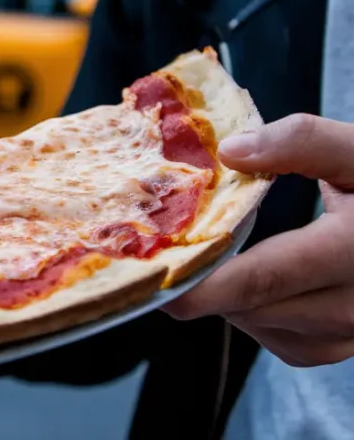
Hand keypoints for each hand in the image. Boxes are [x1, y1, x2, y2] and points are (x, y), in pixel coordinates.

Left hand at [164, 114, 353, 366]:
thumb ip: (303, 142)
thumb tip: (232, 152)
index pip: (261, 280)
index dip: (200, 284)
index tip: (152, 278)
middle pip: (251, 305)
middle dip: (202, 280)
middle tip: (160, 248)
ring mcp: (351, 332)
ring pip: (261, 325)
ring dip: (229, 294)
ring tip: (213, 252)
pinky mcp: (342, 344)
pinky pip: (281, 339)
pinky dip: (256, 312)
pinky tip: (252, 277)